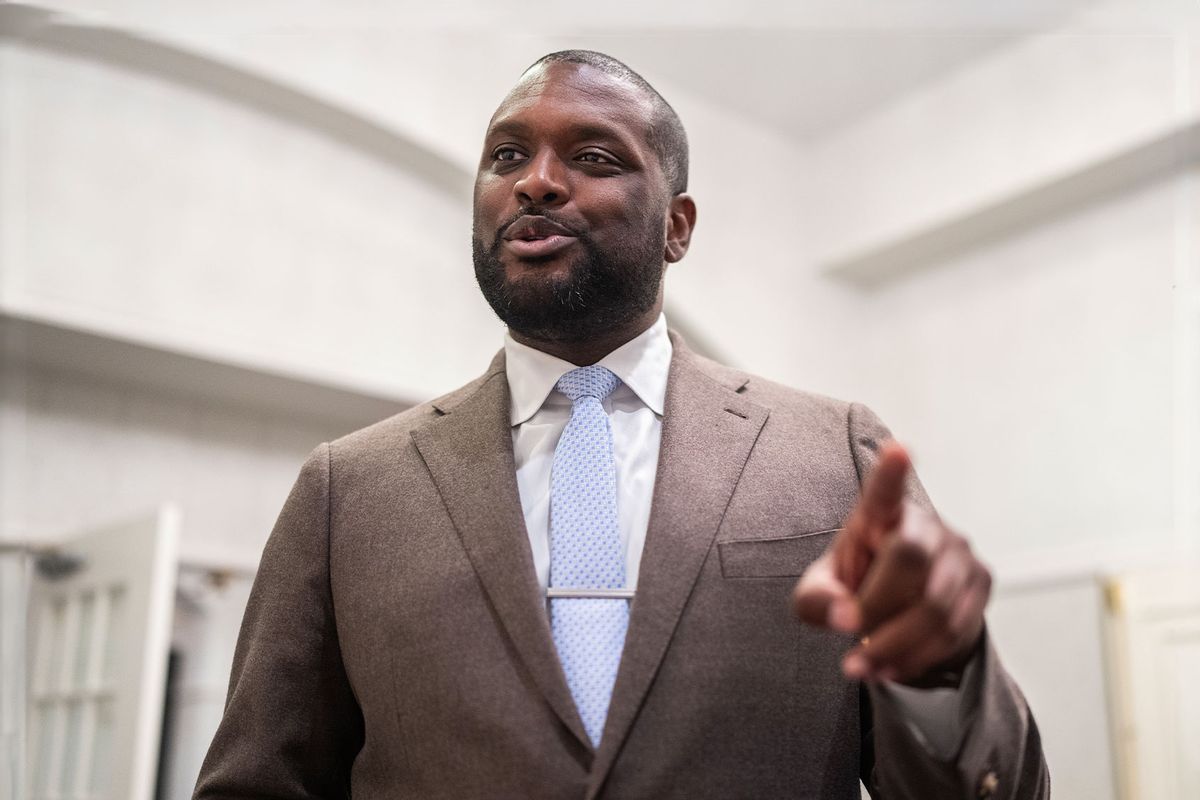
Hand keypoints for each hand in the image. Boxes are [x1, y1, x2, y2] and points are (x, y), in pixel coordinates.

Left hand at [792, 442, 990, 684]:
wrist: (898, 616)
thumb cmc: (853, 591)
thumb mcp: (820, 596)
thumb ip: (818, 603)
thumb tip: (843, 617)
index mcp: (879, 515)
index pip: (885, 490)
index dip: (892, 471)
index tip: (897, 450)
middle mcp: (926, 524)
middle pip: (909, 557)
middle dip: (876, 605)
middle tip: (847, 633)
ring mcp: (959, 552)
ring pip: (936, 603)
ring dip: (894, 644)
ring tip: (859, 667)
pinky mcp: (981, 583)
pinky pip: (955, 629)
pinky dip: (917, 657)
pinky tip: (889, 668)